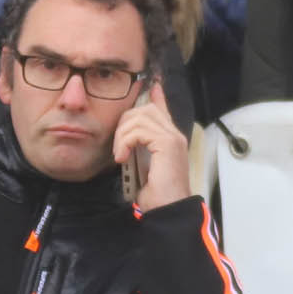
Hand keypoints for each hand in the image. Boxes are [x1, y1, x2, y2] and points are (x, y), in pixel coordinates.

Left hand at [112, 77, 191, 210]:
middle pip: (146, 109)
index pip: (162, 108)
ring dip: (122, 134)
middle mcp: (174, 134)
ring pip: (140, 116)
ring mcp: (172, 137)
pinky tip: (122, 157)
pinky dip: (125, 142)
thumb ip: (139, 153)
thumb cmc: (157, 195)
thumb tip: (127, 148)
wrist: (168, 209)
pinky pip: (139, 130)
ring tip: (119, 154)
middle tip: (118, 146)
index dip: (156, 95)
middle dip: (125, 122)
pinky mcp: (167, 143)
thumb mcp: (143, 169)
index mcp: (169, 139)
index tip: (151, 84)